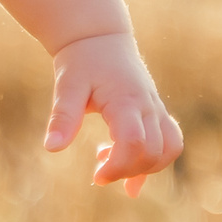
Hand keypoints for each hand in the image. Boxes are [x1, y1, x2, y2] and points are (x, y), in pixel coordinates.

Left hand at [43, 33, 182, 196]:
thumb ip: (62, 116)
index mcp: (126, 100)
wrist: (99, 37)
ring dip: (145, 168)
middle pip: (153, 152)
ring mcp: (155, 109)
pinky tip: (131, 183)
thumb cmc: (81, 61)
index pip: (134, 143)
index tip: (96, 176)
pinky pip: (169, 142)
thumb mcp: (67, 86)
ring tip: (112, 165)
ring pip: (169, 149)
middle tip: (98, 171)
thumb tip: (52, 148)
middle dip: (127, 171)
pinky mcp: (156, 112)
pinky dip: (154, 163)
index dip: (118, 167)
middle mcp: (147, 106)